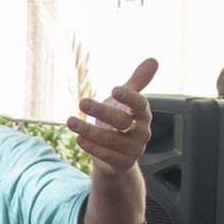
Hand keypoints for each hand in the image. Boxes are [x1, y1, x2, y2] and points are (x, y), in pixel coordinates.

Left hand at [66, 58, 157, 175]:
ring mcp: (133, 149)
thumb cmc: (122, 121)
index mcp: (143, 114)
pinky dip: (91, 147)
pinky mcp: (122, 163)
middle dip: (101, 111)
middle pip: (122, 121)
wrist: (119, 154)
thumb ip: (138, 81)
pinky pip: (105, 155)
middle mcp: (142, 132)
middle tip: (81, 102)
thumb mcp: (127, 101)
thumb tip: (153, 59)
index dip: (129, 97)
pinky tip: (78, 139)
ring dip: (89, 130)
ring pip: (110, 139)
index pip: (140, 104)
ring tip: (70, 121)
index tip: (114, 89)